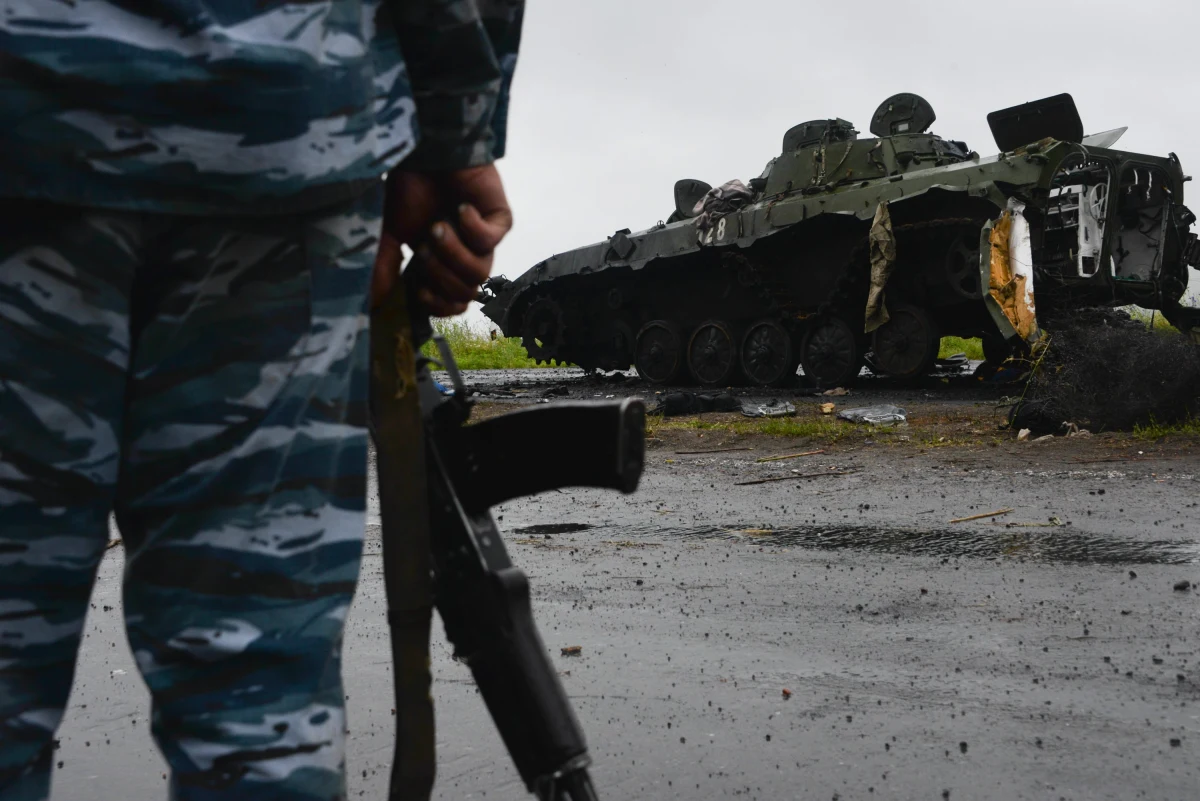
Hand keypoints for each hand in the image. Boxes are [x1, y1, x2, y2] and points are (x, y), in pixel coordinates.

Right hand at [372, 164, 512, 315]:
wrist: (424, 148)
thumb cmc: (406, 186)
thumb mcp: (385, 231)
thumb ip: (382, 266)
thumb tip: (374, 301)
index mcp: (439, 263)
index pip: (451, 303)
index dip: (439, 305)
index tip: (419, 289)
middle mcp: (463, 254)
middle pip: (465, 292)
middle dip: (441, 276)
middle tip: (424, 248)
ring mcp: (482, 238)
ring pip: (480, 273)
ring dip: (454, 254)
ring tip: (438, 227)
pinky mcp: (498, 218)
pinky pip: (492, 240)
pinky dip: (471, 227)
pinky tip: (460, 207)